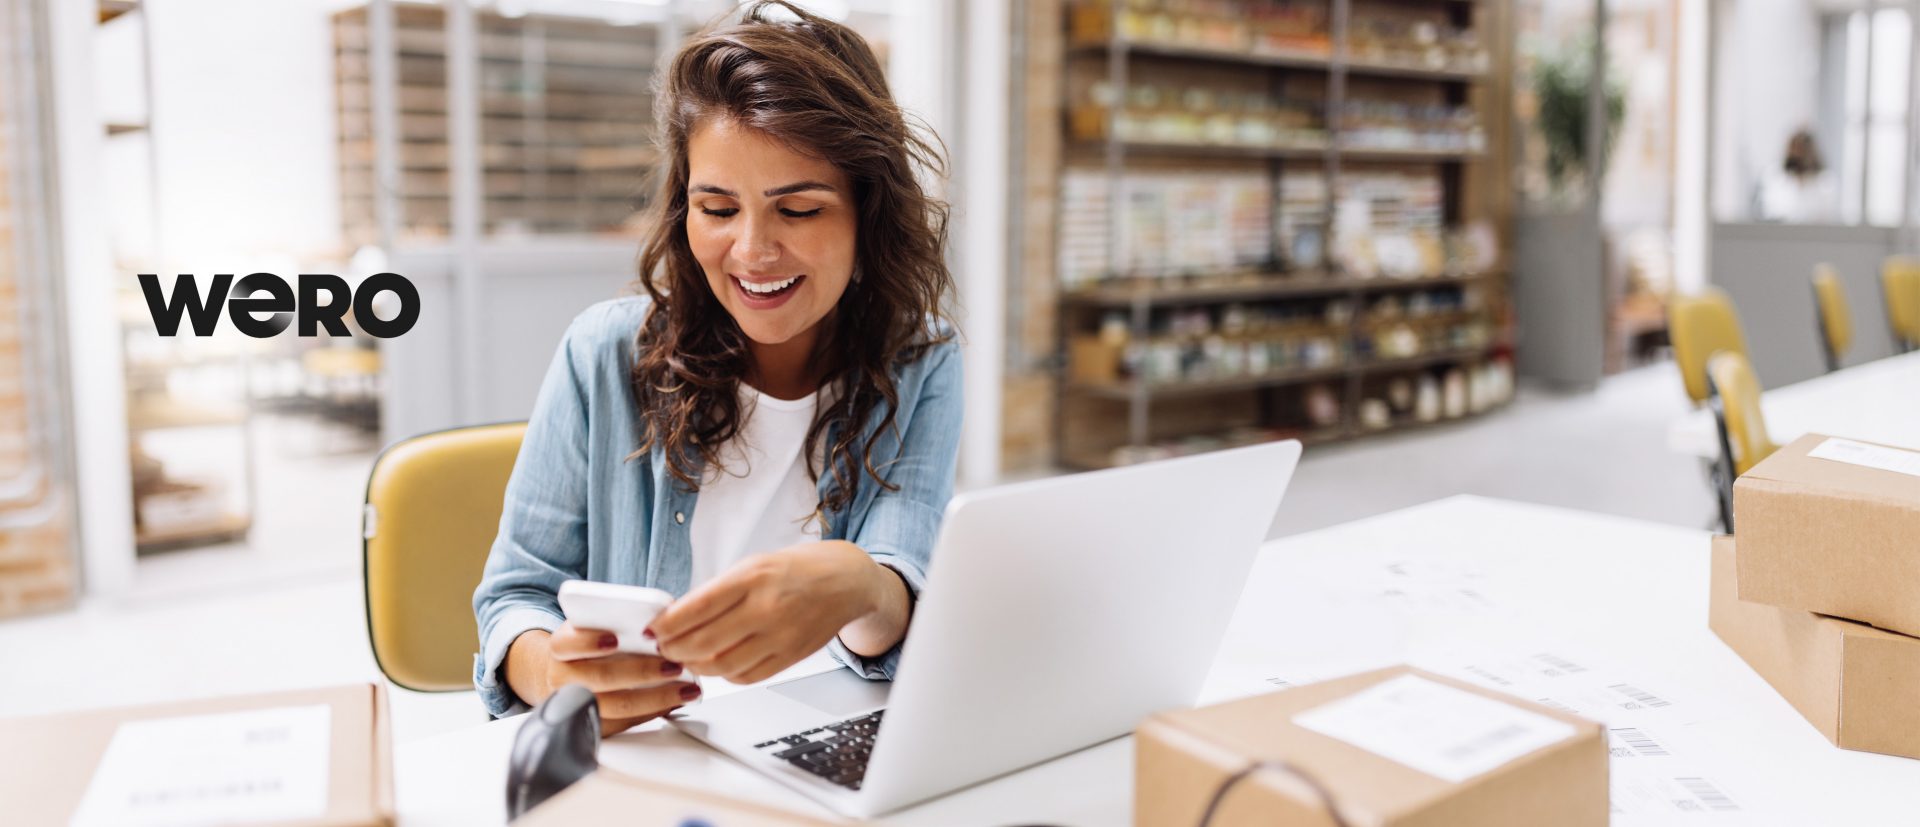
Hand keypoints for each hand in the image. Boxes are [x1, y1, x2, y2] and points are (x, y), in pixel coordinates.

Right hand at [504, 624, 702, 735]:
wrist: (568, 672)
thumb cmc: (592, 642)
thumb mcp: (597, 623)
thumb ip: (620, 618)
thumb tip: (663, 614)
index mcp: (562, 646)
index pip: (567, 643)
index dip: (589, 642)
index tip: (615, 639)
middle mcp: (563, 677)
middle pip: (601, 677)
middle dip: (642, 672)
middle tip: (673, 665)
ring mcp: (577, 705)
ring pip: (617, 706)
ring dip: (656, 697)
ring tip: (685, 688)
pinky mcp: (593, 726)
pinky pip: (626, 724)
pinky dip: (654, 712)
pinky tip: (674, 700)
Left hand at [648, 541, 907, 683]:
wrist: (845, 581)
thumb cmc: (796, 570)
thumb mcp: (753, 565)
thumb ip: (718, 591)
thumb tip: (677, 617)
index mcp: (752, 577)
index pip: (696, 608)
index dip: (667, 625)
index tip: (653, 630)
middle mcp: (766, 607)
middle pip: (703, 642)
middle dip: (674, 650)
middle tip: (663, 648)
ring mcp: (780, 635)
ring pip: (722, 666)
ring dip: (696, 666)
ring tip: (687, 659)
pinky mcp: (790, 656)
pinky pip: (746, 677)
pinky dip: (724, 675)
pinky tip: (718, 664)